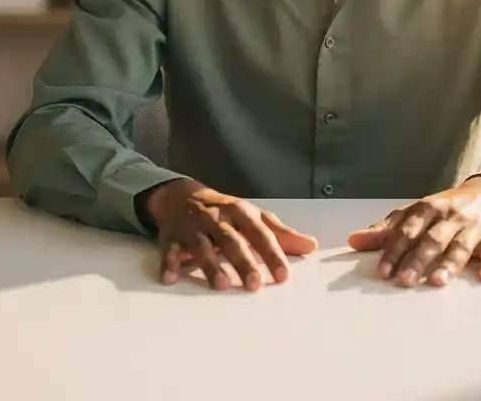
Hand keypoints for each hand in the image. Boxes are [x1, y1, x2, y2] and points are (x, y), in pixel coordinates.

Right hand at [143, 179, 317, 291]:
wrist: (182, 195)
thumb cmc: (225, 212)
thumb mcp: (253, 217)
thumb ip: (281, 234)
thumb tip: (311, 246)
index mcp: (240, 212)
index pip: (259, 233)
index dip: (272, 254)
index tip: (283, 276)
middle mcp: (217, 218)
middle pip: (231, 240)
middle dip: (243, 262)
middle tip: (254, 285)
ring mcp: (192, 227)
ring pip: (202, 246)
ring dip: (210, 265)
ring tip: (221, 285)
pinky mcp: (171, 236)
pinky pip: (169, 250)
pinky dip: (169, 263)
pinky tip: (170, 278)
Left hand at [347, 177, 480, 286]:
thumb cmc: (444, 210)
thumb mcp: (414, 214)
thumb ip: (386, 229)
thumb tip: (353, 241)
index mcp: (427, 208)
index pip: (407, 230)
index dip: (394, 250)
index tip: (383, 271)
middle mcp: (449, 216)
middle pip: (432, 239)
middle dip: (418, 259)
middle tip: (405, 280)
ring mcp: (472, 227)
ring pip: (459, 247)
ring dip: (449, 265)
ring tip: (437, 282)